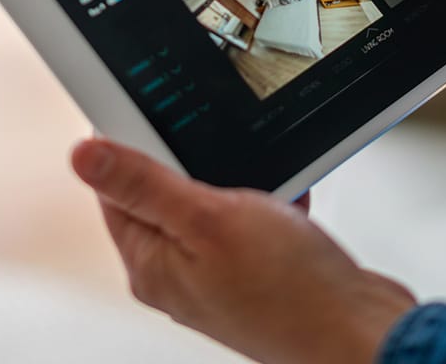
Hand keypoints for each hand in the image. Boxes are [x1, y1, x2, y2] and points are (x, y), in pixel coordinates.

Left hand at [72, 139, 415, 363]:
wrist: (362, 334)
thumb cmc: (290, 291)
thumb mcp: (209, 219)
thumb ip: (144, 183)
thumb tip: (82, 154)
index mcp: (150, 263)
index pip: (114, 189)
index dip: (130, 144)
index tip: (156, 110)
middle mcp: (178, 273)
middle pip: (166, 190)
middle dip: (198, 160)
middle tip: (223, 151)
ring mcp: (219, 275)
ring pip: (216, 201)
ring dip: (243, 181)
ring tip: (266, 187)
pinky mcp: (258, 273)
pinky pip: (256, 218)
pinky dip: (273, 201)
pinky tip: (290, 204)